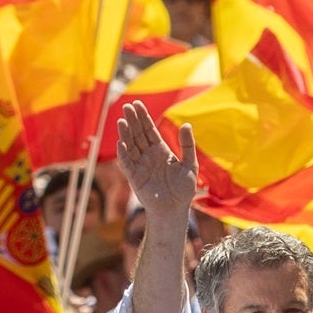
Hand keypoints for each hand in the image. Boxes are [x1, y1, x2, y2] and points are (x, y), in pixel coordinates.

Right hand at [115, 101, 196, 221]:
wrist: (175, 209)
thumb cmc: (183, 189)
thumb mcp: (190, 164)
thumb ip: (188, 145)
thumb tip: (187, 124)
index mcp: (160, 150)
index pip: (149, 130)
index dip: (143, 117)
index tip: (137, 104)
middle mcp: (148, 156)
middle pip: (138, 134)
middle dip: (132, 121)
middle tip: (127, 106)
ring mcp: (140, 166)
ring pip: (131, 146)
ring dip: (126, 134)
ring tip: (122, 121)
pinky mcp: (135, 178)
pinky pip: (127, 164)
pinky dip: (124, 154)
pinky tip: (121, 143)